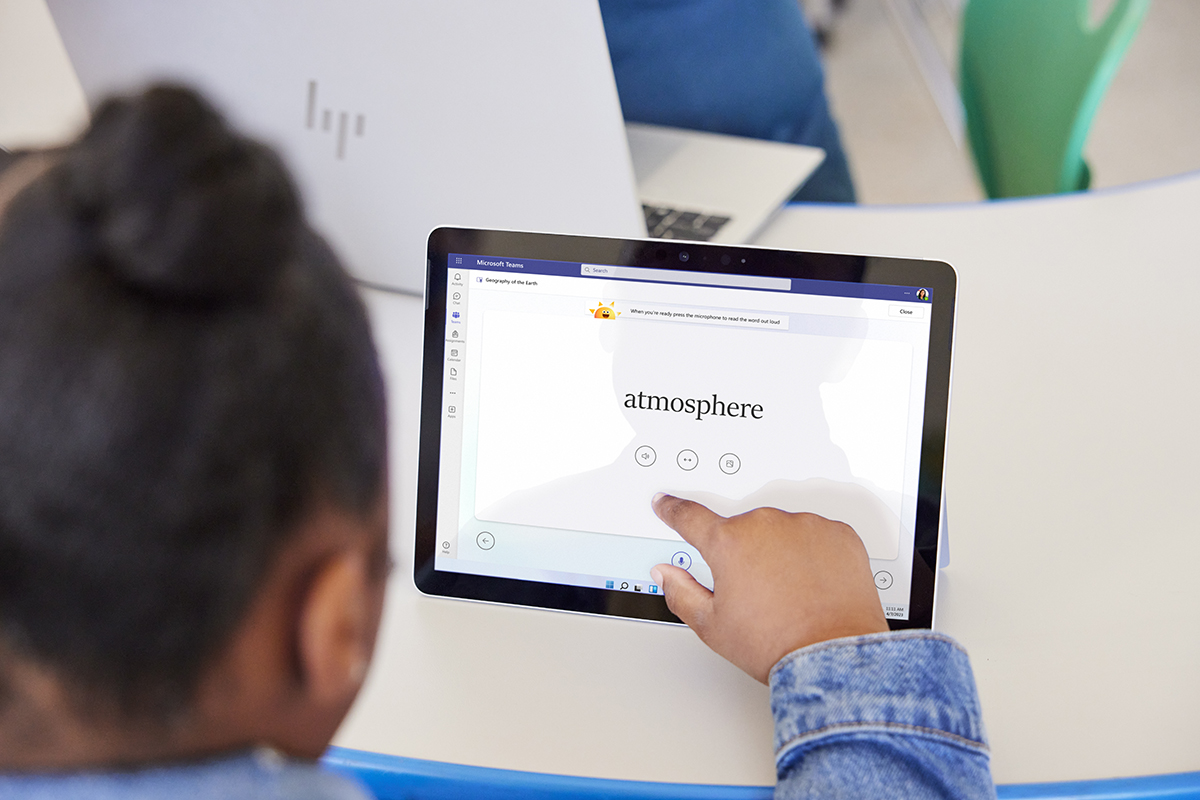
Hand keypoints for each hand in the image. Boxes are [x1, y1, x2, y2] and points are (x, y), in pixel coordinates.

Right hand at [651, 493, 888, 682]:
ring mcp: (805, 526)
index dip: (673, 510)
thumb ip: (681, 592)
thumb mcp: (712, 626)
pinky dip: (814, 554)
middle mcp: (766, 525)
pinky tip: (814, 585)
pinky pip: (817, 536)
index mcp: (729, 542)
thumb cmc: (776, 643)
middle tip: (756, 592)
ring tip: (791, 594)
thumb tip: (666, 574)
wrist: (832, 656)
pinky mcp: (838, 535)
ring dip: (780, 552)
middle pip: (743, 530)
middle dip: (744, 553)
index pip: (690, 517)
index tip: (667, 503)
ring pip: (782, 531)